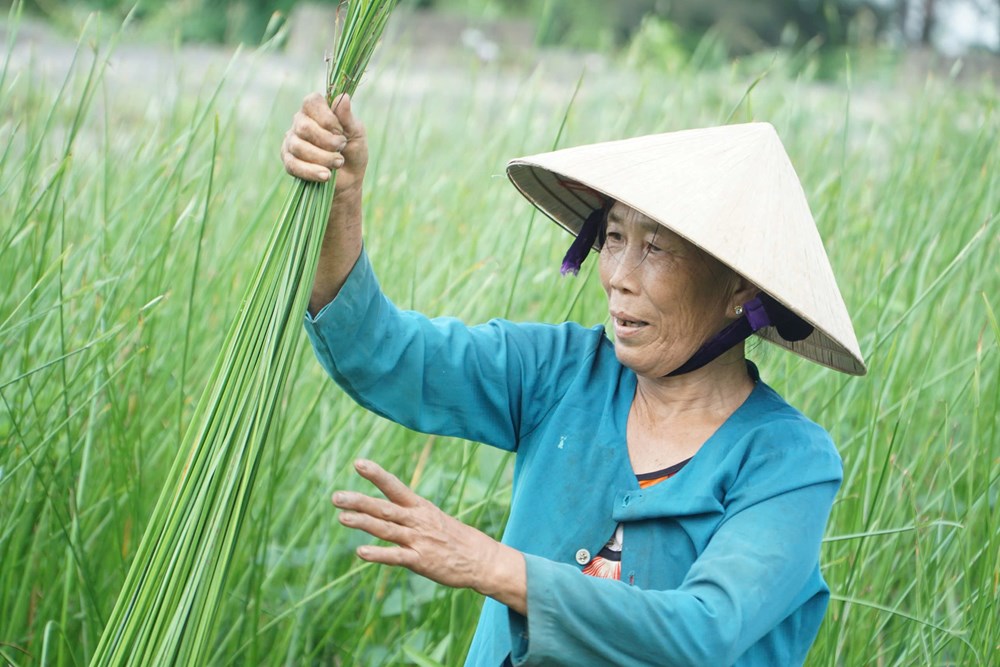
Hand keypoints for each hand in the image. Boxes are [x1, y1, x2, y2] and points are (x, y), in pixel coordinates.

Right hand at [281, 92, 367, 194]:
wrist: (349, 179)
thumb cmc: (353, 151)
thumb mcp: (357, 133)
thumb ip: (348, 117)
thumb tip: (344, 97)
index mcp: (317, 110)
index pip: (311, 102)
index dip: (326, 117)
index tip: (340, 130)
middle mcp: (300, 122)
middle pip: (304, 126)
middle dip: (326, 141)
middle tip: (342, 148)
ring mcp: (292, 141)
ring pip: (298, 146)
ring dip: (322, 157)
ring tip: (338, 163)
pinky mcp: (289, 161)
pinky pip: (293, 165)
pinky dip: (311, 171)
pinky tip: (325, 175)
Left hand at [332, 459, 526, 612]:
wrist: (479, 559)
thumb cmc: (453, 537)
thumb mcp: (431, 517)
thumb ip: (406, 514)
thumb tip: (382, 510)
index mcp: (420, 507)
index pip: (395, 486)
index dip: (376, 475)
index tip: (358, 463)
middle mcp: (417, 520)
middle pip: (384, 508)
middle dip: (359, 501)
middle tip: (335, 497)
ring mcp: (418, 540)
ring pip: (386, 529)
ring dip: (363, 523)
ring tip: (342, 517)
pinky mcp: (421, 560)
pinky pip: (396, 556)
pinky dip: (378, 554)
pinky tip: (361, 552)